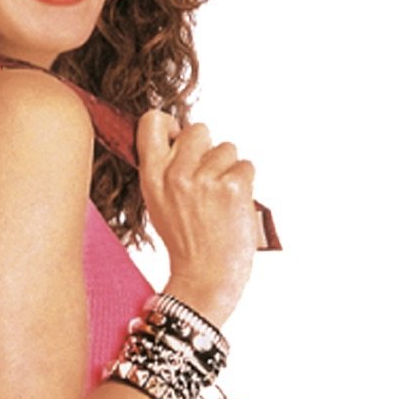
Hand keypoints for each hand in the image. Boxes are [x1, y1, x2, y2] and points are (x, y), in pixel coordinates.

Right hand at [136, 110, 260, 325]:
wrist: (205, 276)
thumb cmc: (186, 242)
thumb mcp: (159, 204)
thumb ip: (166, 170)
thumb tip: (182, 135)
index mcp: (151, 177)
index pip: (152, 122)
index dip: (171, 124)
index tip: (178, 139)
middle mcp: (174, 174)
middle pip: (199, 129)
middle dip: (208, 149)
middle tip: (207, 178)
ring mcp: (204, 180)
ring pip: (227, 148)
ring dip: (228, 169)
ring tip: (220, 199)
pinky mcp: (232, 187)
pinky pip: (245, 166)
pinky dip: (245, 184)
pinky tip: (233, 205)